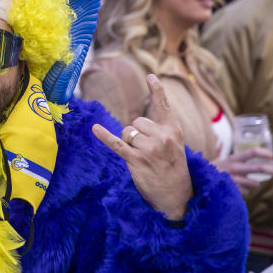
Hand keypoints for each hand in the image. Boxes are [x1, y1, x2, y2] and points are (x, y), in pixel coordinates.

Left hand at [92, 74, 192, 219]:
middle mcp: (162, 137)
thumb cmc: (174, 169)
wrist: (177, 197)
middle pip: (137, 122)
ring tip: (143, 158)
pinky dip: (104, 136)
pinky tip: (95, 128)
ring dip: (130, 143)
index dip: (157, 90)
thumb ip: (162, 132)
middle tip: (148, 151)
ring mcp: (149, 149)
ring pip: (127, 132)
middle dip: (137, 133)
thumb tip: (135, 125)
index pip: (164, 106)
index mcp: (174, 131)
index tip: (151, 76)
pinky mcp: (136, 160)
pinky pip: (117, 143)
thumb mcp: (176, 147)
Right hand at [212, 147, 272, 195]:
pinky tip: (234, 188)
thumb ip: (228, 156)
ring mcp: (235, 180)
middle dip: (270, 169)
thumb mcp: (219, 161)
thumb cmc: (211, 171)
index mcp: (233, 159)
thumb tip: (224, 145)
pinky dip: (242, 191)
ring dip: (252, 184)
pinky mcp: (234, 190)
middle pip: (258, 168)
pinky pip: (246, 192)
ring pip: (254, 183)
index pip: (252, 152)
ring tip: (244, 183)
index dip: (264, 153)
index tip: (272, 155)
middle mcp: (235, 168)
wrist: (198, 182)